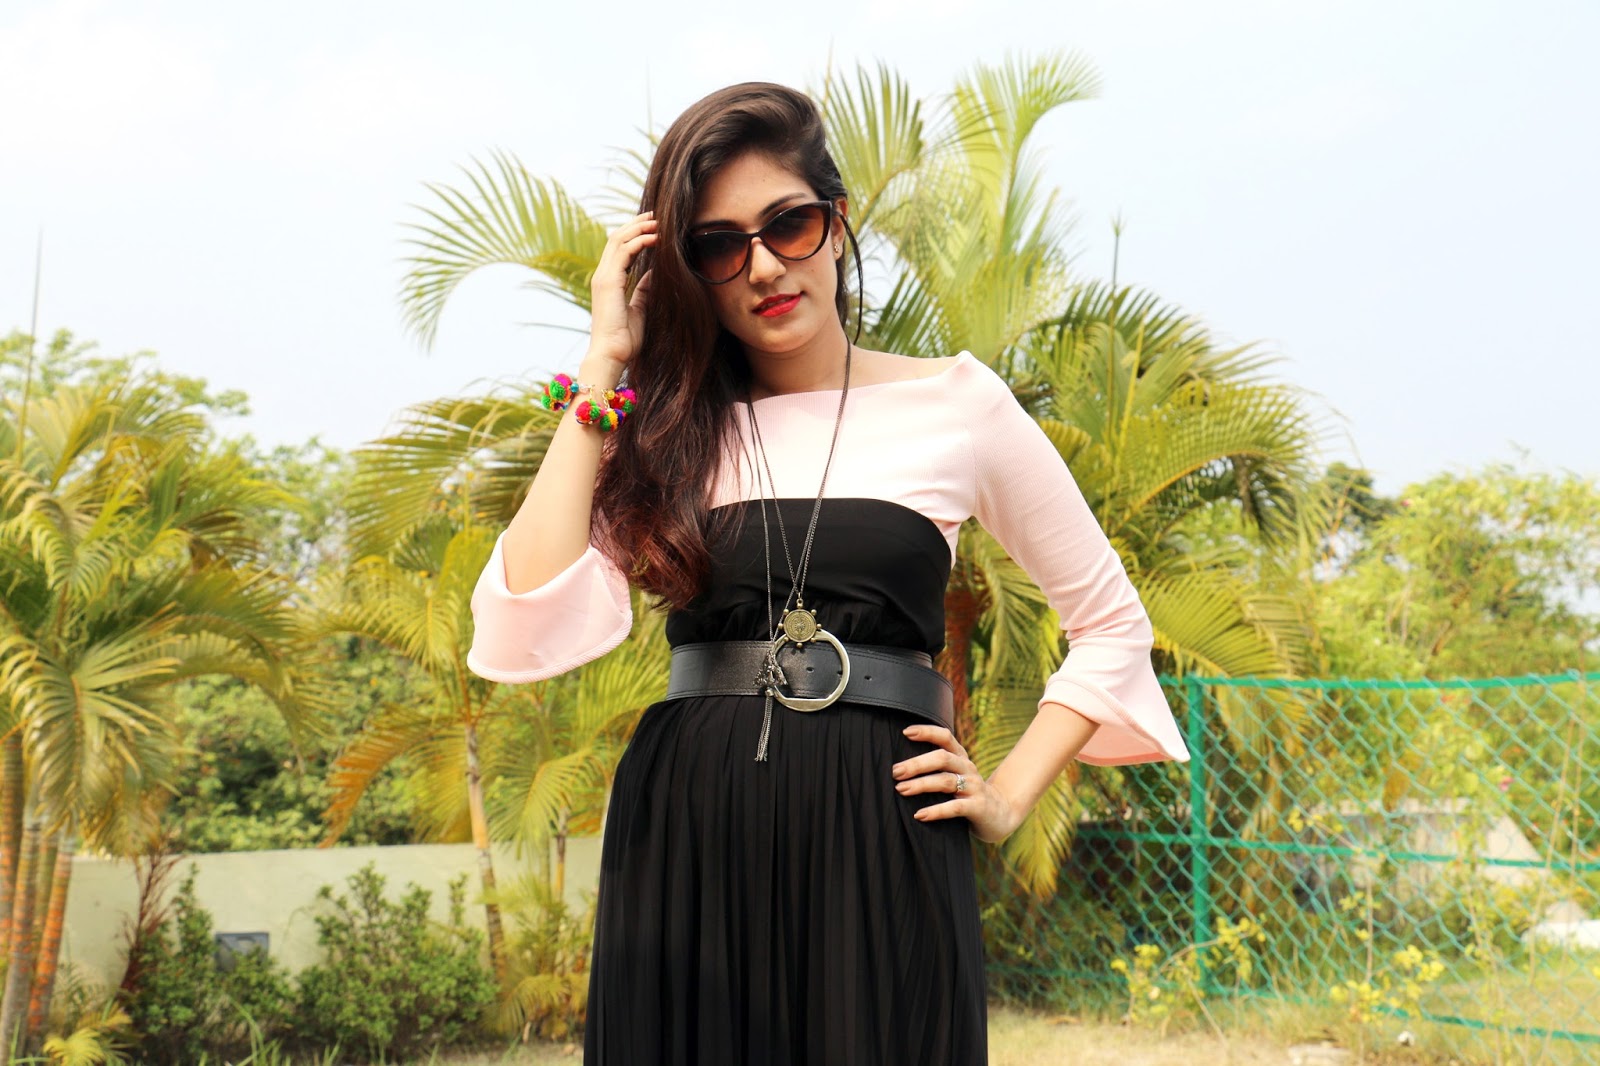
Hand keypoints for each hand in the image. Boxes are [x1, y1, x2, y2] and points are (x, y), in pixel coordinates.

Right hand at [587, 212, 656, 369]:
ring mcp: (603, 277)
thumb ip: (644, 290)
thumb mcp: (639, 309)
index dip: (636, 233)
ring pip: (619, 239)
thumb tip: (654, 274)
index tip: (655, 225)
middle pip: (617, 237)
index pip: (619, 247)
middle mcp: (603, 275)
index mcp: (609, 281)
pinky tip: (655, 237)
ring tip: (659, 221)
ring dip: (640, 227)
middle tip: (658, 214)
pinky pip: (624, 252)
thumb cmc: (625, 339)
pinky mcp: (608, 282)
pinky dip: (640, 240)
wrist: (612, 355)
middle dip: (638, 223)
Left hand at [892, 725, 1023, 842]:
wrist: (999, 815)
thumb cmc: (966, 794)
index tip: (905, 732)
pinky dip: (936, 810)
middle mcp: (967, 768)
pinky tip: (919, 814)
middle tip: (895, 772)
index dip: (927, 732)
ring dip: (921, 784)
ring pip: (945, 781)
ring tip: (901, 789)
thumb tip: (899, 768)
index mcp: (960, 757)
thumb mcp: (954, 776)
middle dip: (916, 763)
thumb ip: (935, 769)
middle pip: (942, 758)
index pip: (945, 737)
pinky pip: (955, 807)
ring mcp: (974, 787)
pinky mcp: (978, 807)